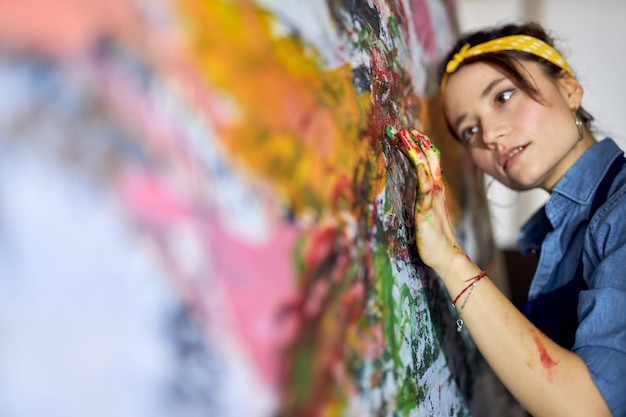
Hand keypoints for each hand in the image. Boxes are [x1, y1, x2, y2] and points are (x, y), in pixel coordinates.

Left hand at [385, 125, 462, 272]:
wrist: (445, 255)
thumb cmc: (432, 235)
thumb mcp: (425, 210)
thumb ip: (422, 197)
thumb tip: (414, 187)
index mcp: (434, 188)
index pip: (428, 159)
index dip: (419, 144)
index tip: (406, 132)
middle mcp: (436, 188)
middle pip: (429, 157)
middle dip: (416, 140)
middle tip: (402, 127)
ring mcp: (433, 197)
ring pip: (426, 166)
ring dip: (415, 149)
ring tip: (404, 135)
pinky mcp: (427, 208)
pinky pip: (426, 187)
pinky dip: (422, 172)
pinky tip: (417, 162)